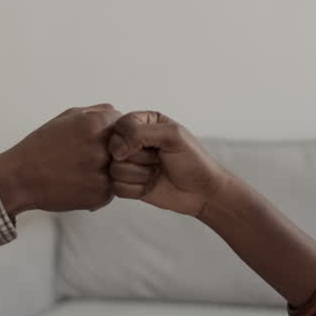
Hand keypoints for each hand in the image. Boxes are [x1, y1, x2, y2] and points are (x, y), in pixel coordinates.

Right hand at [0, 104, 119, 215]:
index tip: (100, 138)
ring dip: (109, 169)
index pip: (125, 123)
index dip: (113, 131)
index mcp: (94, 124)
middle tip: (91, 155)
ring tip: (84, 169)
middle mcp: (102, 147)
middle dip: (113, 150)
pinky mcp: (102, 194)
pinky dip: (101, 186)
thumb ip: (95, 112)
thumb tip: (117, 112)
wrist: (21, 178)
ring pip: (121, 168)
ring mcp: (103, 172)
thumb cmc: (41, 147)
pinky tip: (81, 182)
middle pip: (126, 146)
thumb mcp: (65, 118)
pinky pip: (112, 188)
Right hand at [108, 111, 230, 216]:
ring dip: (139, 174)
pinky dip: (136, 189)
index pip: (121, 125)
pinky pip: (117, 187)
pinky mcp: (127, 184)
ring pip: (114, 169)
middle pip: (113, 148)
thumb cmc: (193, 161)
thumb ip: (140, 132)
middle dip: (139, 157)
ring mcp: (129, 163)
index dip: (130, 137)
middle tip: (158, 159)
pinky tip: (151, 185)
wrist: (201, 192)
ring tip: (157, 172)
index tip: (151, 146)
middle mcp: (134, 142)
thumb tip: (115, 148)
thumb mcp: (173, 136)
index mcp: (145, 123)